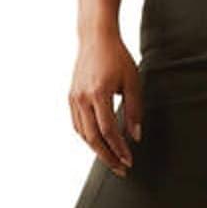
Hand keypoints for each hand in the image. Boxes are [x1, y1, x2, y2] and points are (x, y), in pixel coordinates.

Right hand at [69, 28, 142, 176]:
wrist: (95, 38)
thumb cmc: (118, 57)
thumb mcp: (133, 82)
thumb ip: (135, 110)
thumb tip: (135, 137)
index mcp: (99, 93)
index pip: (108, 131)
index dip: (119, 149)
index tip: (129, 161)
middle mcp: (82, 98)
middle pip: (93, 138)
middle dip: (107, 156)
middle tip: (121, 169)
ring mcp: (74, 98)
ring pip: (82, 133)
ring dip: (97, 149)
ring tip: (112, 159)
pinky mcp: (71, 97)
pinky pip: (77, 124)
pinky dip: (87, 137)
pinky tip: (99, 142)